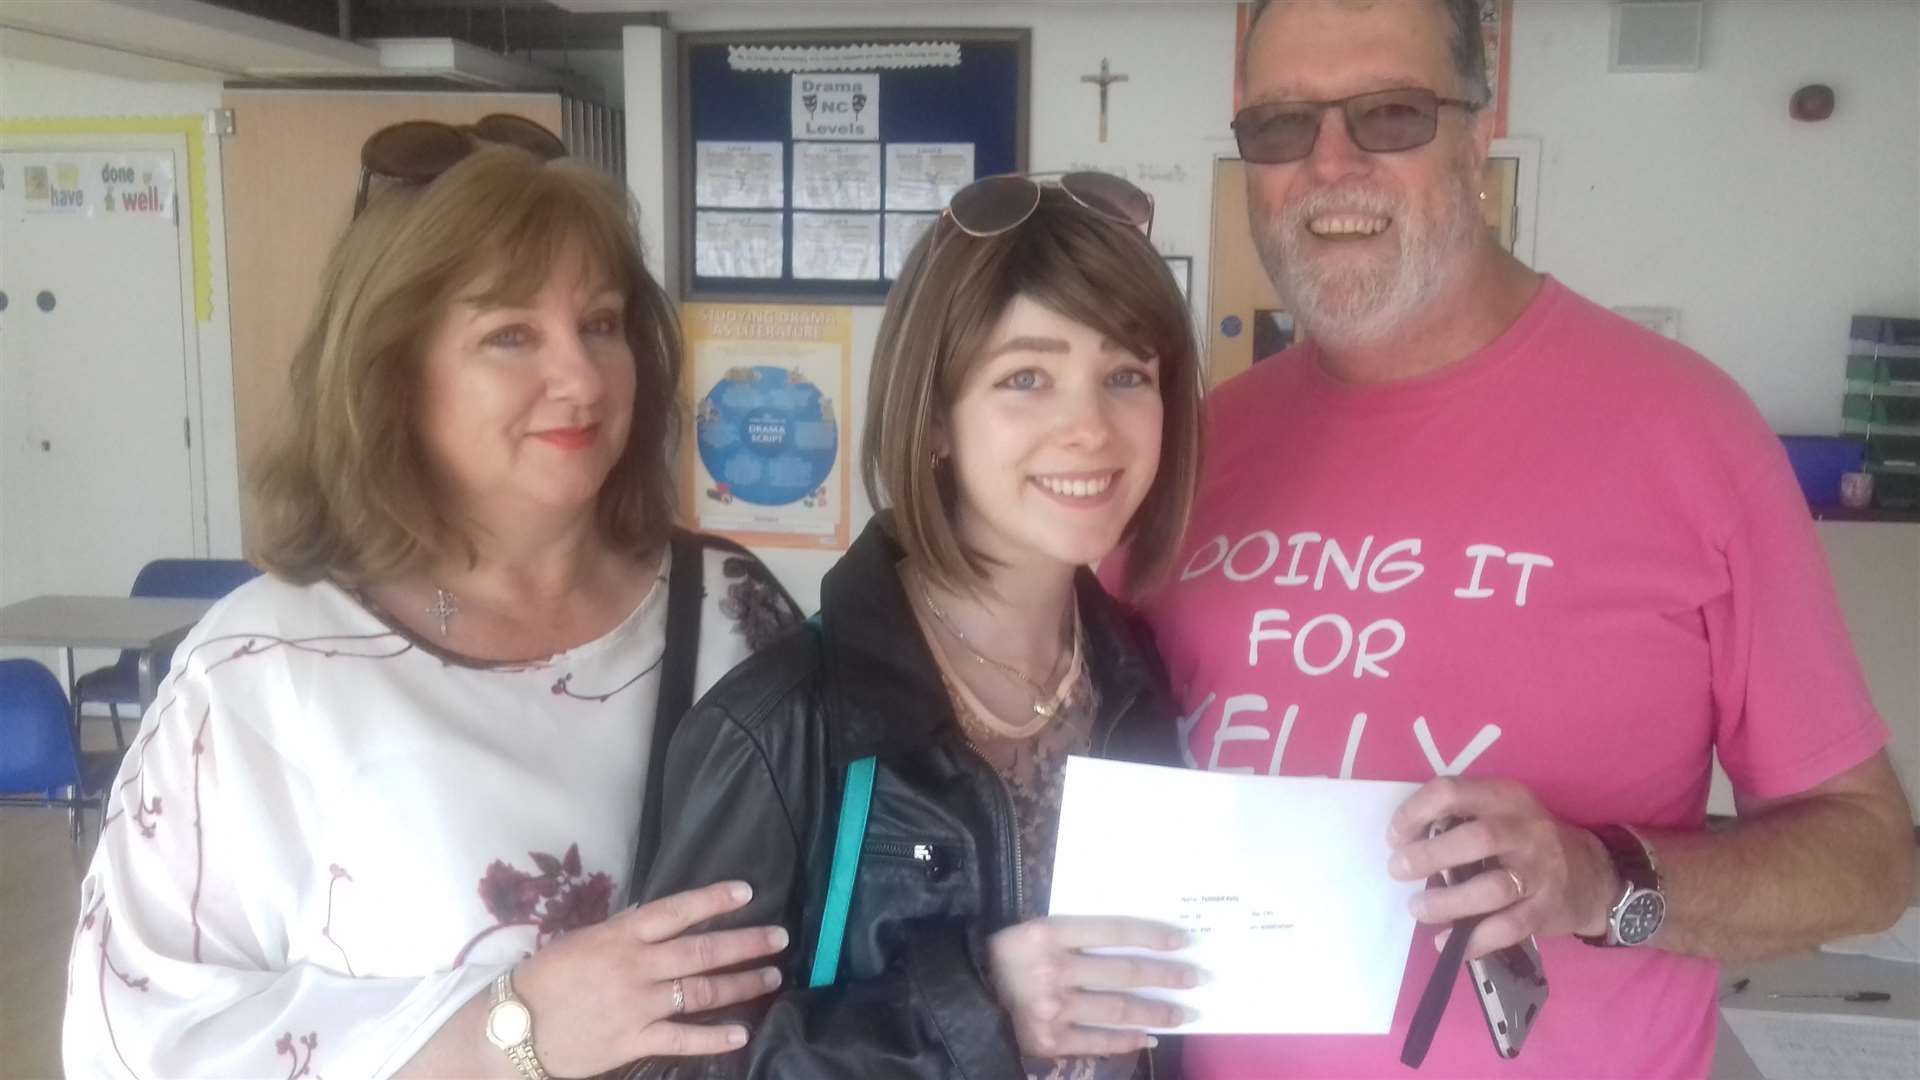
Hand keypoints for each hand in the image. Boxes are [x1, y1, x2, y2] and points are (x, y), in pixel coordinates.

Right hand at [511, 880, 788, 1075]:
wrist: (513, 1028)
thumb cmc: (547, 978)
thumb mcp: (585, 940)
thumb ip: (626, 932)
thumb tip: (664, 921)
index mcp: (620, 935)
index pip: (676, 911)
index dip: (713, 900)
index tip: (747, 893)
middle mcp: (635, 967)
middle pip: (702, 951)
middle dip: (746, 944)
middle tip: (780, 939)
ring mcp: (637, 1005)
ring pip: (701, 992)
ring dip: (741, 985)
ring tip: (771, 978)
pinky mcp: (633, 1041)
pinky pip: (682, 1039)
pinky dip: (714, 1038)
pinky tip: (742, 1033)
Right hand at [985, 916, 1198, 1058]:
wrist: (967, 992)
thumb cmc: (1008, 955)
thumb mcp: (1036, 930)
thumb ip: (1078, 934)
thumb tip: (1137, 942)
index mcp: (1049, 932)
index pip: (1114, 931)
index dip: (1152, 936)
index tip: (1184, 940)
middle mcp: (1053, 969)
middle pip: (1124, 973)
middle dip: (1167, 977)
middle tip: (1198, 978)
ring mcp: (1052, 1008)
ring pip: (1118, 1010)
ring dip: (1158, 1012)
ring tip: (1186, 1013)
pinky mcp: (1049, 1040)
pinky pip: (1098, 1041)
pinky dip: (1127, 1040)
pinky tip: (1149, 1036)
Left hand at [1387, 778, 1618, 959]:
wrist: (1593, 876)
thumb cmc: (1528, 841)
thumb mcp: (1503, 813)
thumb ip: (1462, 819)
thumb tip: (1406, 840)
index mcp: (1506, 798)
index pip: (1452, 793)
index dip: (1415, 813)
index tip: (1394, 838)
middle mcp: (1526, 832)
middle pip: (1474, 839)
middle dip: (1428, 856)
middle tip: (1397, 870)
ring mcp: (1540, 873)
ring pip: (1490, 889)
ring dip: (1446, 902)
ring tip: (1417, 908)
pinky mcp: (1546, 911)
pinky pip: (1507, 928)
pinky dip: (1473, 940)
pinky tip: (1446, 943)